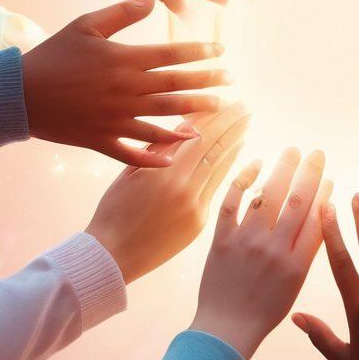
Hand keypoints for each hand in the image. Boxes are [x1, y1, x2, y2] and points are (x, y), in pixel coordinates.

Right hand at [21, 0, 229, 165]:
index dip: (201, 53)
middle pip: (177, 87)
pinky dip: (154, 156)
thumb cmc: (53, 55)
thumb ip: (122, 13)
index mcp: (125, 60)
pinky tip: (174, 158)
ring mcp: (116, 119)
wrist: (17, 94)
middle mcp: (126, 91)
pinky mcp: (102, 140)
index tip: (222, 53)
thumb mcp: (85, 25)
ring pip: (164, 119)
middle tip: (231, 82)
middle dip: (207, 84)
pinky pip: (134, 152)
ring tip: (215, 112)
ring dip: (192, 116)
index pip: (173, 55)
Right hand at [85, 103, 250, 282]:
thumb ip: (159, 149)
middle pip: (216, 149)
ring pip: (220, 169)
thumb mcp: (130, 173)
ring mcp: (195, 208)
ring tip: (246, 126)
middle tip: (246, 108)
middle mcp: (184, 189)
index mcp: (164, 173)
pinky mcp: (199, 224)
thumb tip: (186, 126)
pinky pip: (216, 189)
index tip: (231, 102)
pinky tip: (234, 155)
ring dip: (235, 144)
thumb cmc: (113, 211)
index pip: (200, 137)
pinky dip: (226, 169)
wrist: (112, 257)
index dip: (218, 118)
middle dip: (233, 126)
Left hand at [190, 148, 329, 358]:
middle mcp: (274, 249)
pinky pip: (233, 202)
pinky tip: (255, 163)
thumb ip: (305, 251)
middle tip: (316, 153)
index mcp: (297, 264)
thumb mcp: (295, 284)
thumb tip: (317, 216)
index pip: (318, 219)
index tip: (328, 176)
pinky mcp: (222, 239)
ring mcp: (247, 242)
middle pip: (298, 201)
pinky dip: (244, 179)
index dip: (325, 194)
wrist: (226, 328)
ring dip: (283, 169)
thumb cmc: (264, 309)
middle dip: (310, 173)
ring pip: (268, 195)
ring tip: (292, 151)